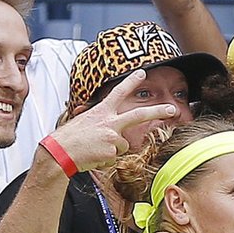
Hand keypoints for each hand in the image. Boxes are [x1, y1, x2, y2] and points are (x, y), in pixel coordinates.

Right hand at [54, 71, 176, 170]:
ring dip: (113, 150)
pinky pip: (115, 158)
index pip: (119, 92)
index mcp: (102, 111)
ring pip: (124, 145)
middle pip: (139, 115)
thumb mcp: (85, 121)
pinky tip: (94, 156)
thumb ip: (102, 122)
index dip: (131, 81)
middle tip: (172, 109)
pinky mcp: (112, 153)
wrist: (61, 152)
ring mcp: (113, 137)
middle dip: (158, 111)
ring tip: (96, 149)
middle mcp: (110, 122)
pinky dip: (106, 160)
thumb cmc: (70, 138)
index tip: (142, 72)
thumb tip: (113, 130)